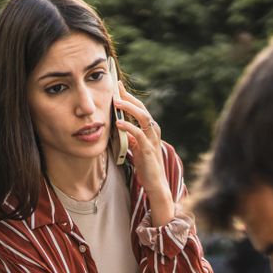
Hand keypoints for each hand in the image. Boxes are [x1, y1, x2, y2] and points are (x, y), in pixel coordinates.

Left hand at [113, 81, 170, 205]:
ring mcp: (152, 141)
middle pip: (143, 109)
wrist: (156, 184)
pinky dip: (128, 126)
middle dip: (129, 98)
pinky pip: (139, 134)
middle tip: (116, 89)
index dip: (130, 98)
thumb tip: (121, 126)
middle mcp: (153, 133)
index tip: (118, 87)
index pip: (140, 109)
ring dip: (129, 108)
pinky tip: (118, 122)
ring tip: (116, 102)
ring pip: (143, 118)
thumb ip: (131, 137)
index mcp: (151, 131)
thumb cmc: (147, 167)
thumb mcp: (137, 148)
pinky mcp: (149, 150)